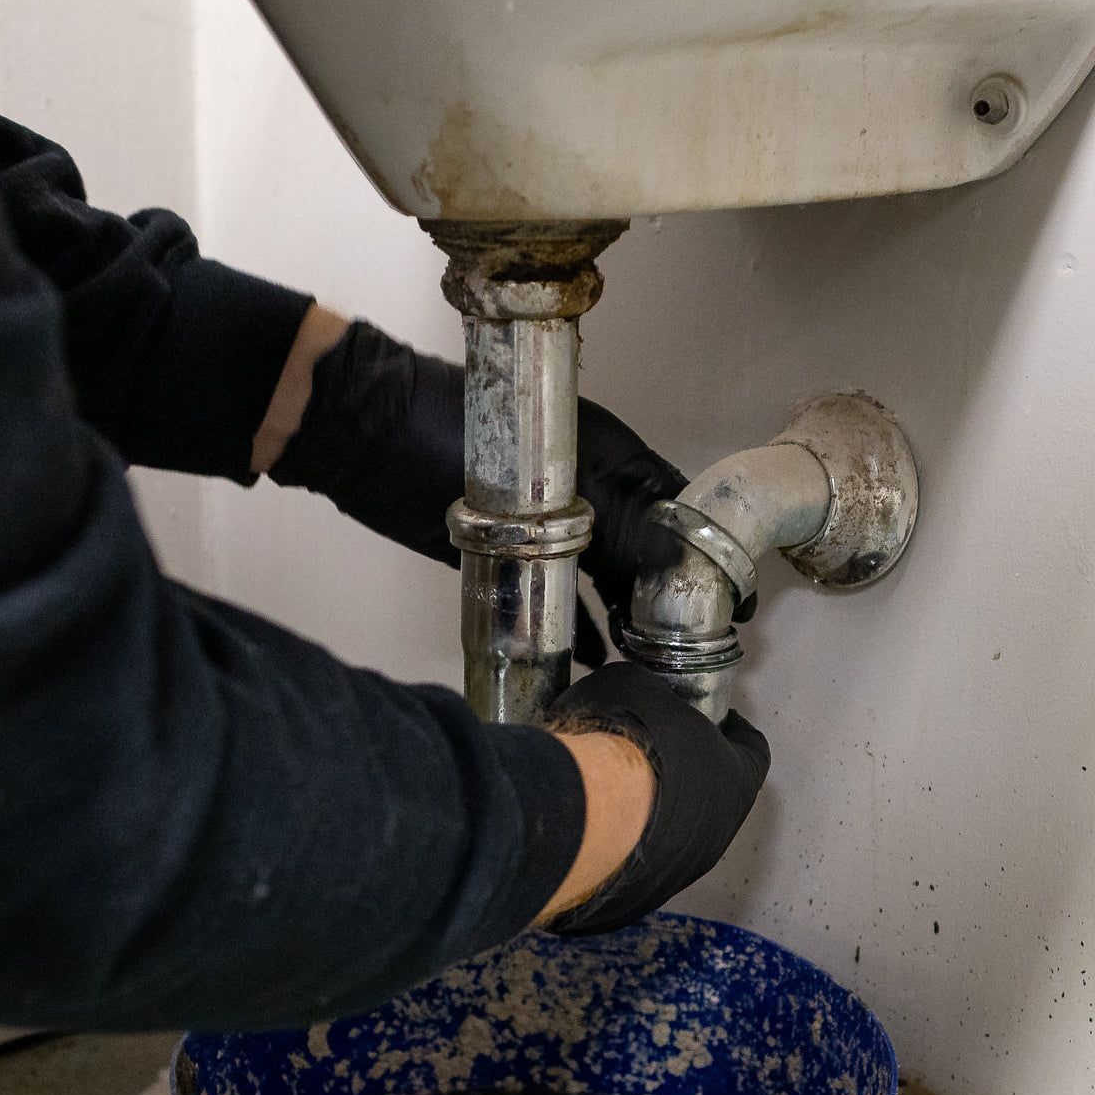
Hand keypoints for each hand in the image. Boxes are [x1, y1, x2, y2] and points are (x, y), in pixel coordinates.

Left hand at [270, 320, 689, 664]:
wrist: (363, 439)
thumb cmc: (447, 431)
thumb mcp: (546, 478)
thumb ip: (612, 520)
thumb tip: (671, 560)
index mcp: (607, 456)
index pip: (673, 507)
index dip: (705, 550)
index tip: (730, 599)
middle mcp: (586, 493)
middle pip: (642, 552)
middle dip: (666, 597)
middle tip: (689, 646)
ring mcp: (547, 529)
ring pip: (602, 578)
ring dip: (623, 618)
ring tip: (649, 663)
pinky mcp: (509, 560)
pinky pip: (553, 599)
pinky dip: (573, 629)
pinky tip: (590, 662)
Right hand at [539, 663, 768, 933]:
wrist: (582, 815)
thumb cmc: (625, 743)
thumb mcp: (633, 684)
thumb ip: (644, 689)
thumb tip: (629, 691)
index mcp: (736, 778)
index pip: (753, 749)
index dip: (731, 729)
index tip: (711, 717)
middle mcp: (718, 834)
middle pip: (714, 797)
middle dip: (686, 774)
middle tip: (649, 750)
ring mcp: (678, 873)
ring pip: (673, 839)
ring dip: (650, 817)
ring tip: (609, 792)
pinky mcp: (633, 900)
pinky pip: (630, 868)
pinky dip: (615, 849)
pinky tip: (585, 828)